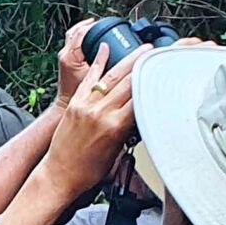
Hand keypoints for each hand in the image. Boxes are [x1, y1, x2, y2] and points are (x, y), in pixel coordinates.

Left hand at [34, 43, 144, 199]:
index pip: (141, 97)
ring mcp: (86, 105)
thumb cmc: (87, 172)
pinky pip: (90, 78)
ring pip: (111, 75)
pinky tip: (105, 48)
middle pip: (129, 81)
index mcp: (115, 126)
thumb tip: (140, 113)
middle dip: (146, 64)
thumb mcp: (118, 151)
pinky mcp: (74, 103)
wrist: (59, 176)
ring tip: (142, 49)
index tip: (166, 72)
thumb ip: (129, 128)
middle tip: (159, 53)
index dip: (155, 82)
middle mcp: (100, 112)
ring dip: (129, 59)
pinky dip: (98, 62)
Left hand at [56, 19, 98, 100]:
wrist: (66, 105)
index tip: (105, 24)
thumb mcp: (95, 78)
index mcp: (70, 56)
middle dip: (90, 25)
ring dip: (86, 30)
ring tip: (97, 27)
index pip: (81, 31)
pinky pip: (74, 42)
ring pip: (74, 35)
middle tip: (103, 23)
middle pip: (77, 30)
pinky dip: (83, 38)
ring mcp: (64, 56)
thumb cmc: (77, 95)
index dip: (94, 26)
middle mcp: (65, 54)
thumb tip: (115, 55)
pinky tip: (92, 40)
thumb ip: (103, 65)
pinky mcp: (67, 59)